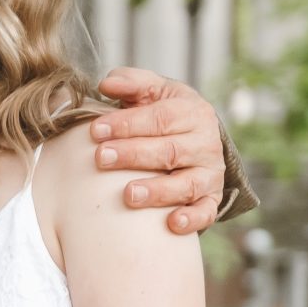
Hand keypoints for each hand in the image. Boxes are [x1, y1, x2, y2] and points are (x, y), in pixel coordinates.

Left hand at [92, 69, 228, 233]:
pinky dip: (192, 218)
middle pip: (169, 150)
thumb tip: (107, 84)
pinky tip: (172, 223)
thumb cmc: (165, 115)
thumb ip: (131, 83)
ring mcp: (210, 174)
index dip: (127, 123)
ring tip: (129, 195)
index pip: (160, 118)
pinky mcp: (211, 200)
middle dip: (133, 155)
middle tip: (101, 158)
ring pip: (186, 184)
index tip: (96, 130)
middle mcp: (205, 143)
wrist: (197, 140)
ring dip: (158, 190)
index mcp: (192, 112)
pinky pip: (205, 212)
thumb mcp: (153, 92)